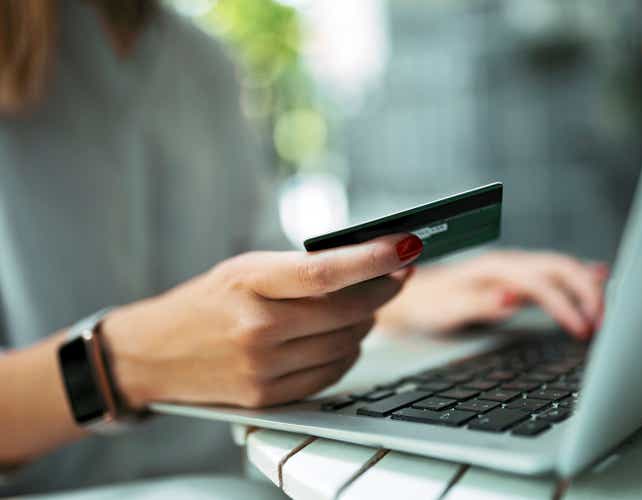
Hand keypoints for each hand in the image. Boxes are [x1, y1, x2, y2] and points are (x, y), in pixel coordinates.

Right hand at [101, 233, 423, 409]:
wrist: (156, 352)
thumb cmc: (207, 302)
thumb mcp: (245, 270)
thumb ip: (300, 269)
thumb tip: (368, 264)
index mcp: (249, 283)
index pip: (325, 272)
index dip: (373, 259)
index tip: (406, 246)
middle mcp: (256, 328)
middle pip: (346, 310)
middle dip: (384, 289)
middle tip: (398, 272)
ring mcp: (262, 368)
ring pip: (347, 343)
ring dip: (367, 321)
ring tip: (365, 304)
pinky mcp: (267, 398)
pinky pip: (333, 374)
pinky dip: (348, 352)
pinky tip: (343, 336)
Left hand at [377, 250, 607, 338]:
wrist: (411, 296)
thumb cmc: (426, 304)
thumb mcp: (445, 309)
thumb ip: (478, 303)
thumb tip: (511, 299)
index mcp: (494, 268)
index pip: (541, 281)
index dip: (566, 304)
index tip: (583, 329)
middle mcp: (508, 264)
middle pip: (560, 267)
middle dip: (587, 292)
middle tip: (604, 324)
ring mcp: (514, 271)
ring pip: (561, 269)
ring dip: (587, 288)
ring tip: (607, 313)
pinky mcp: (517, 281)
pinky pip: (554, 276)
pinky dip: (578, 280)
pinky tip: (597, 278)